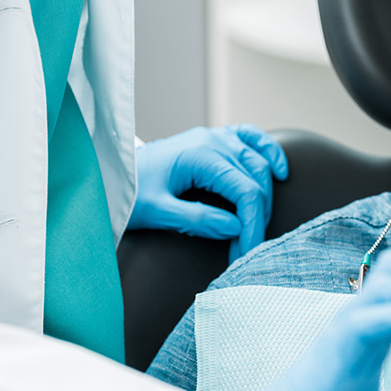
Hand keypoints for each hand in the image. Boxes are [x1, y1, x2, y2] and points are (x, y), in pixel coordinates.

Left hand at [128, 125, 288, 259]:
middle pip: (257, 180)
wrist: (110, 170)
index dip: (252, 225)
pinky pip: (251, 139)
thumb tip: (235, 227)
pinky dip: (268, 153)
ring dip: (263, 197)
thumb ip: (197, 219)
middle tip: (245, 250)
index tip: (247, 253)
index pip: (245, 191)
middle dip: (257, 218)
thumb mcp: (157, 211)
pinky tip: (280, 172)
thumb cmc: (129, 190)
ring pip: (258, 163)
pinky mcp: (214, 140)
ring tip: (254, 227)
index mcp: (200, 155)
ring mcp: (215, 137)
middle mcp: (213, 141)